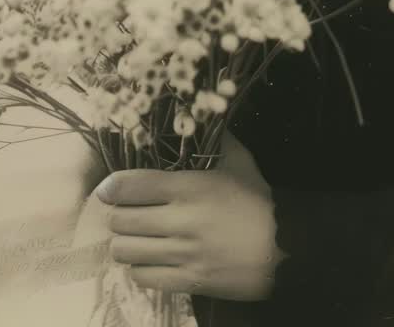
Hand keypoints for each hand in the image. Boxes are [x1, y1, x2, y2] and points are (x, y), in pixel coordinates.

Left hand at [97, 129, 285, 300]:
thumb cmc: (258, 198)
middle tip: (125, 212)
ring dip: (125, 243)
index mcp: (189, 187)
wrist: (285, 246)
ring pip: (126, 251)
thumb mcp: (238, 160)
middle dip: (117, 215)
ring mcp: (182, 255)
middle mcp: (180, 221)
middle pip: (121, 221)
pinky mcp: (188, 281)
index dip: (111, 187)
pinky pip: (143, 278)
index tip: (108, 189)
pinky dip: (139, 268)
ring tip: (135, 237)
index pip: (130, 186)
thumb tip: (198, 113)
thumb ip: (215, 138)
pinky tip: (150, 259)